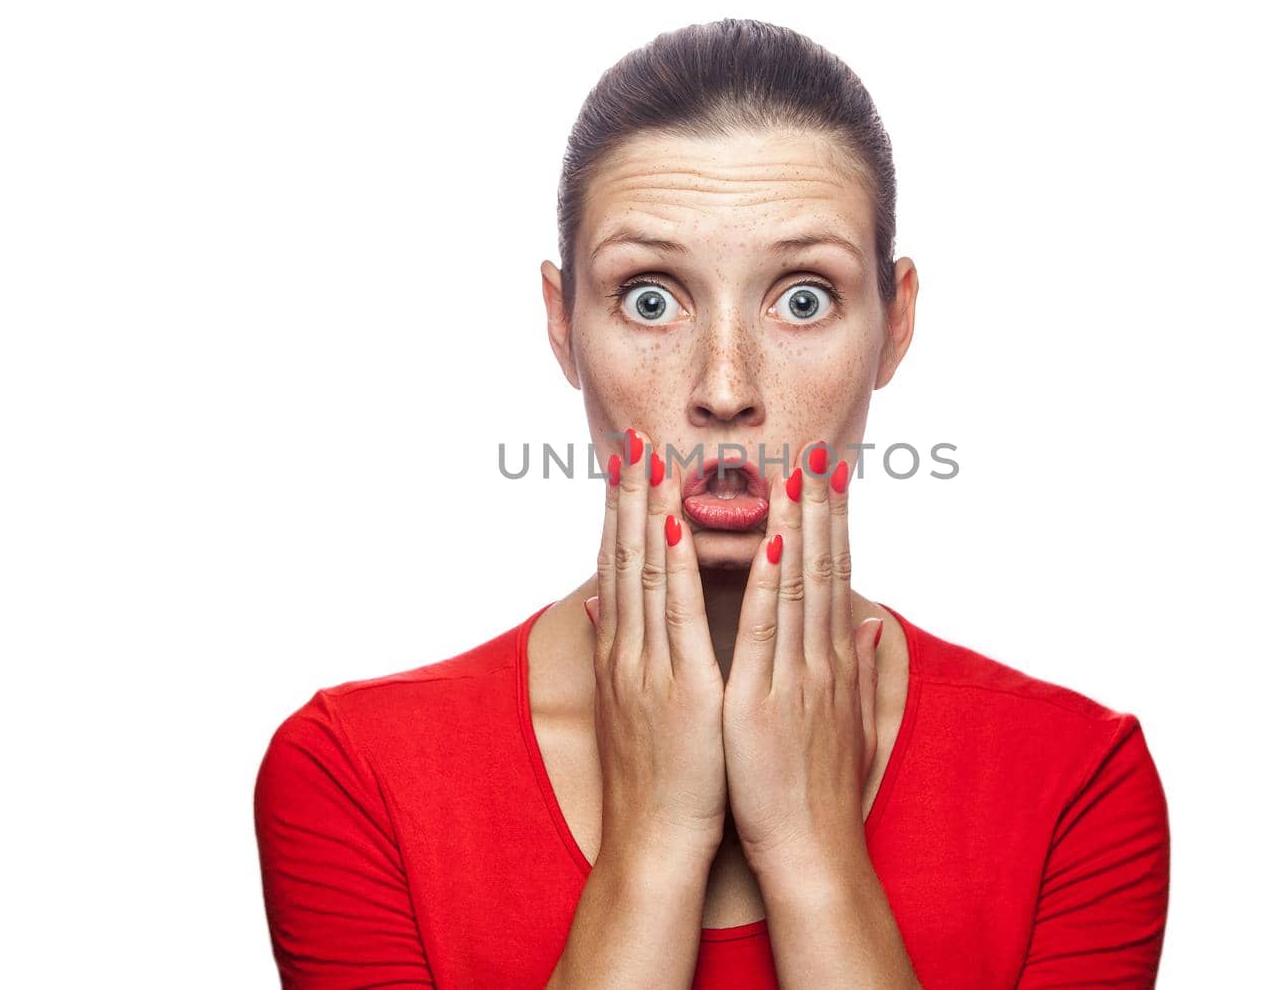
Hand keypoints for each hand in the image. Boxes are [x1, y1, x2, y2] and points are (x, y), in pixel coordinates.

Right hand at [583, 428, 727, 876]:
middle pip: (624, 555)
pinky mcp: (680, 685)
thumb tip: (599, 609)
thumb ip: (614, 651)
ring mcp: (650, 664)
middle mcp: (629, 649)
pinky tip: (678, 523)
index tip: (627, 462)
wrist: (653, 843)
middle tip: (632, 436)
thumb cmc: (654, 777)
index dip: (621, 510)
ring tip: (652, 456)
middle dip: (628, 493)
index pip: (620, 565)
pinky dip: (679, 564)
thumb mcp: (629, 706)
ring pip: (648, 570)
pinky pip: (680, 613)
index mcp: (624, 652)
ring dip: (649, 509)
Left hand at [720, 439, 884, 877]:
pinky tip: (770, 541)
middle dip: (819, 506)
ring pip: (796, 584)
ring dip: (795, 524)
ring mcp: (795, 676)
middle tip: (814, 449)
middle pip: (822, 568)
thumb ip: (861, 669)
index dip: (832, 523)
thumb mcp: (848, 723)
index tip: (829, 476)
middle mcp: (819, 659)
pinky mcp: (764, 699)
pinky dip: (767, 582)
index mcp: (829, 663)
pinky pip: (765, 629)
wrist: (812, 852)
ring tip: (792, 472)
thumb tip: (875, 624)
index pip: (832, 576)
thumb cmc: (821, 793)